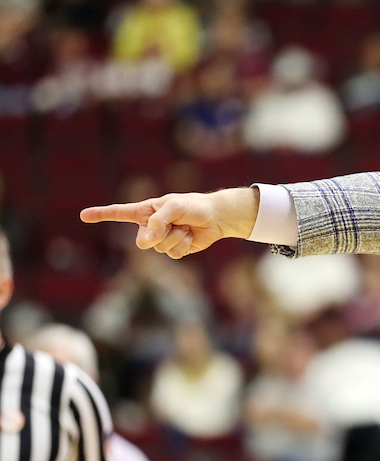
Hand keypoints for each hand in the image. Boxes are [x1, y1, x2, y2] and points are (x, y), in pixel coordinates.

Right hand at [80, 188, 259, 258]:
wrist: (216, 217)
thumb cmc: (195, 206)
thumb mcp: (175, 206)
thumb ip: (159, 219)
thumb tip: (148, 238)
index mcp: (146, 211)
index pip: (119, 214)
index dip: (101, 214)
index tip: (83, 215)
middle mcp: (151, 225)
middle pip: (141, 242)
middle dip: (157, 236)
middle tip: (173, 226)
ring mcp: (162, 238)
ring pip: (159, 249)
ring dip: (175, 238)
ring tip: (185, 227)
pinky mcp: (175, 249)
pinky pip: (172, 254)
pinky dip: (183, 245)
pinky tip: (190, 236)